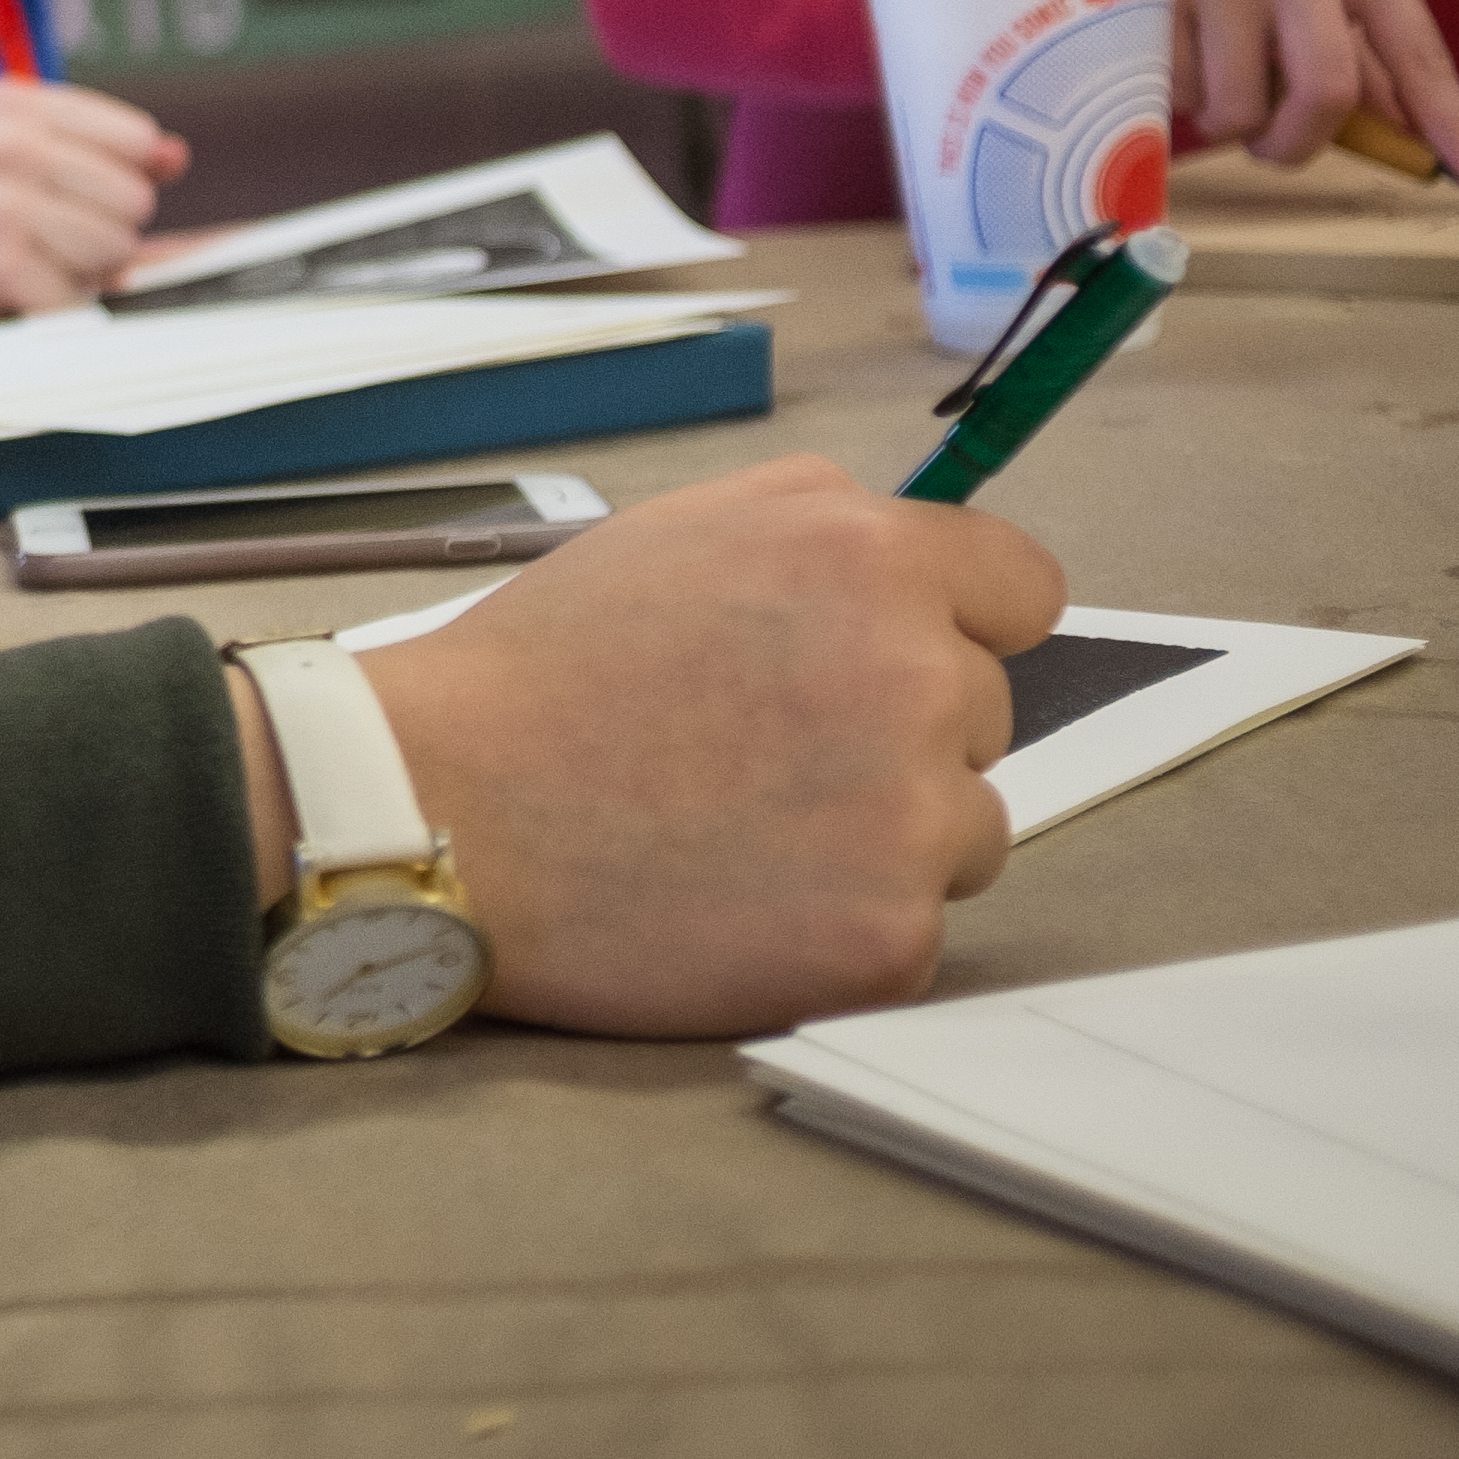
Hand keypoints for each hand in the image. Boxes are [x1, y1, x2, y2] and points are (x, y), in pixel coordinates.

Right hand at [0, 77, 188, 332]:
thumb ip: (81, 145)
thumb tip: (175, 156)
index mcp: (12, 101)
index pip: (135, 139)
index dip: (116, 180)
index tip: (71, 198)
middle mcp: (10, 143)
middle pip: (134, 201)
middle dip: (102, 233)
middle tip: (39, 241)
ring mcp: (1, 204)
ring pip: (114, 254)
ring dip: (77, 276)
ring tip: (17, 266)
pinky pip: (73, 302)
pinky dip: (46, 313)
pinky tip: (0, 296)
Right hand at [293, 456, 1060, 1036]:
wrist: (435, 808)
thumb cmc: (538, 670)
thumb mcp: (674, 532)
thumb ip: (816, 523)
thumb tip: (922, 550)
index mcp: (866, 557)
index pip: (1023, 587)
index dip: (953, 621)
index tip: (884, 658)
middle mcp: (915, 676)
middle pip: (985, 714)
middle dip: (895, 731)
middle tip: (753, 752)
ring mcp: (910, 815)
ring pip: (965, 826)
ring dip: (880, 833)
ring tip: (737, 830)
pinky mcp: (888, 935)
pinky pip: (910, 927)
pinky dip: (834, 924)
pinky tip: (731, 899)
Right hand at [1169, 0, 1458, 171]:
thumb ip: (1360, 52)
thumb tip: (1406, 133)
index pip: (1414, 49)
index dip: (1447, 119)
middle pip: (1326, 91)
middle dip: (1298, 144)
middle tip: (1274, 146)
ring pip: (1239, 107)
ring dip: (1224, 121)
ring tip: (1209, 80)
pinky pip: (1176, 94)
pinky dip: (1173, 97)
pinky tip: (1167, 54)